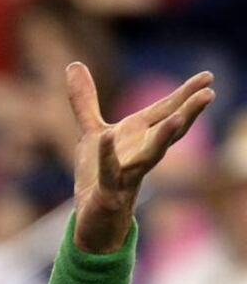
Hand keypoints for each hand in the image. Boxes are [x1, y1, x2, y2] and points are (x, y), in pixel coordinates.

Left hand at [66, 62, 213, 252]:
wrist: (92, 218)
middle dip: (188, 113)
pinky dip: (107, 156)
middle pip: (168, 132)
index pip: (165, 112)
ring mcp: (127, 175)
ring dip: (164, 138)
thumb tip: (73, 64)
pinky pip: (108, 172)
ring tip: (180, 119)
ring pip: (151, 156)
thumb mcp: (91, 132)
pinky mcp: (108, 192)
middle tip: (209, 94)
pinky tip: (106, 137)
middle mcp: (139, 155)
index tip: (208, 76)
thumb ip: (84, 100)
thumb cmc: (97, 174)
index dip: (185, 95)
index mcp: (138, 138)